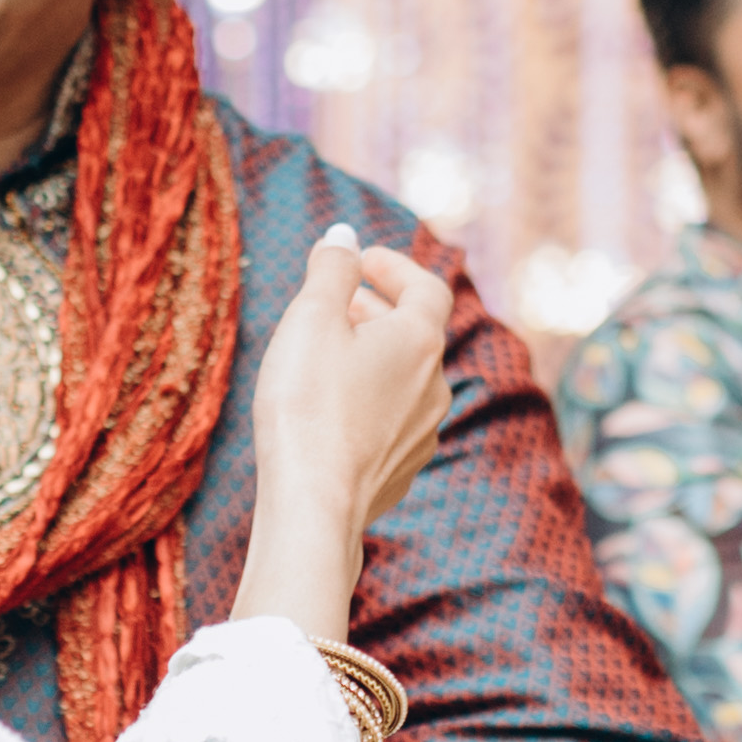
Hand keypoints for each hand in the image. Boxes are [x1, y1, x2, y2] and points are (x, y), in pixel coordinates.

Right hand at [237, 231, 456, 643]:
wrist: (313, 505)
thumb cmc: (308, 405)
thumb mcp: (312, 319)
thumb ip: (331, 269)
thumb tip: (344, 235)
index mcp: (420, 341)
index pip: (427, 287)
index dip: (396, 266)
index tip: (361, 261)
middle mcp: (434, 386)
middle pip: (417, 333)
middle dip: (379, 310)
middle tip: (338, 303)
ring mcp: (422, 433)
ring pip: (405, 379)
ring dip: (374, 356)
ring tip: (330, 353)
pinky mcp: (401, 472)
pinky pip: (392, 420)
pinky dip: (369, 399)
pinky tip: (332, 410)